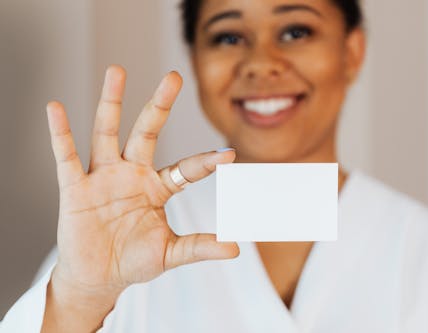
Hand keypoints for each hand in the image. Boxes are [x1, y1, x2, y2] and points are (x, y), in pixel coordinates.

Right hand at [46, 65, 238, 302]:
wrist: (98, 277)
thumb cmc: (135, 260)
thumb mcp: (171, 253)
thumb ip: (199, 247)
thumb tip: (234, 249)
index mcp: (158, 187)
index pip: (186, 169)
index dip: (206, 162)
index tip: (229, 155)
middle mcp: (132, 174)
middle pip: (147, 131)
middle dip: (159, 105)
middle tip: (173, 77)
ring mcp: (103, 177)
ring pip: (107, 132)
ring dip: (112, 103)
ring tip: (116, 71)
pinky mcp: (76, 188)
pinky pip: (66, 156)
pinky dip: (61, 133)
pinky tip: (56, 108)